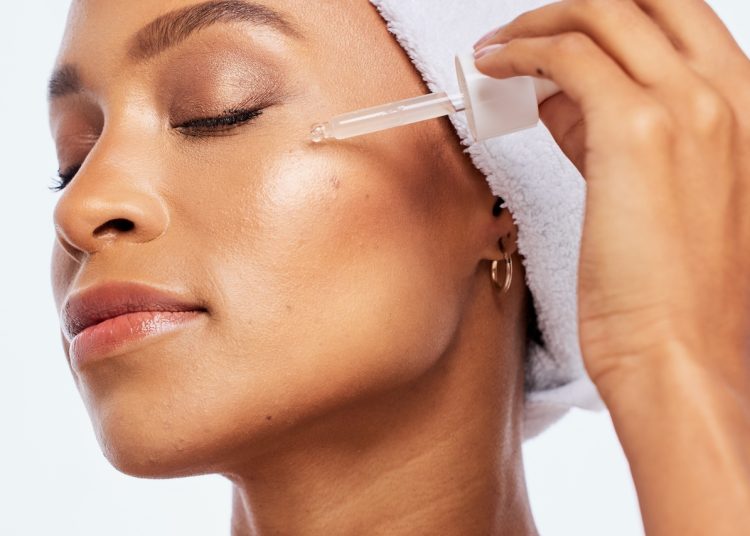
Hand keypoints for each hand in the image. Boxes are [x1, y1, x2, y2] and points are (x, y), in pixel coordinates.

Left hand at [473, 0, 749, 395]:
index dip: (613, 19)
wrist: (680, 352)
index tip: (563, 36)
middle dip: (576, 5)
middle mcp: (729, 94)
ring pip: (603, 12)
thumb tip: (561, 92)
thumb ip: (614, 134)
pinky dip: (523, 48)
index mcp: (747, 108)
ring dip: (539, 21)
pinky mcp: (636, 130)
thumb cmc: (670, 291)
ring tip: (498, 48)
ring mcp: (689, 106)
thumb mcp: (658, 193)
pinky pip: (568, 55)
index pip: (678, 20)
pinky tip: (494, 64)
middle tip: (526, 30)